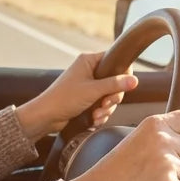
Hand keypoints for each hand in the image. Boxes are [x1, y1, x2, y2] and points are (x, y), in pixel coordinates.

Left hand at [15, 52, 138, 140]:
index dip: (123, 73)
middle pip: (115, 82)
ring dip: (106, 109)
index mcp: (89, 61)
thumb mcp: (93, 90)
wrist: (45, 117)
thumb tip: (134, 80)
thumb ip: (115, 84)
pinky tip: (93, 120)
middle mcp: (89, 71)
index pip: (115, 60)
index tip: (125, 85)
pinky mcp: (85, 100)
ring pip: (109, 96)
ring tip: (96, 115)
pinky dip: (100, 114)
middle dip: (112, 97)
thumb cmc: (63, 99)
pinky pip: (101, 106)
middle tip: (105, 103)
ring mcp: (87, 86)